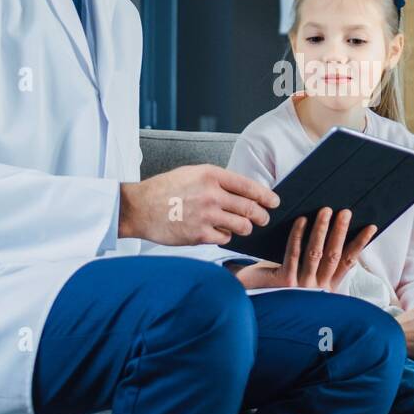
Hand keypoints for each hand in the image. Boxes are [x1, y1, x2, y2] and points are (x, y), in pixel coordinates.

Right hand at [118, 164, 278, 245]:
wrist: (139, 208)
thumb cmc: (164, 190)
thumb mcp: (192, 174)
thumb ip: (216, 181)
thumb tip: (241, 191)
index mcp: (211, 175)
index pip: (249, 186)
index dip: (266, 196)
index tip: (273, 201)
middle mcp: (212, 194)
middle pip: (250, 208)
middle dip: (261, 215)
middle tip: (263, 218)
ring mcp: (207, 215)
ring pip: (242, 226)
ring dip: (246, 228)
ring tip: (244, 227)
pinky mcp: (200, 235)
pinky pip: (225, 239)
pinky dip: (226, 237)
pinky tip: (219, 233)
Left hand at [235, 207, 376, 290]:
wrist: (256, 306)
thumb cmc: (281, 287)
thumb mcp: (305, 281)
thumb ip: (319, 267)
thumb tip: (331, 232)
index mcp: (327, 287)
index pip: (348, 262)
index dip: (360, 244)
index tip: (371, 227)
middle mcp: (317, 287)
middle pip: (333, 254)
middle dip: (340, 232)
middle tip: (346, 212)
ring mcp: (301, 286)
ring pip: (315, 253)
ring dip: (322, 230)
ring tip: (326, 210)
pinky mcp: (284, 281)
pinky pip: (293, 253)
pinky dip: (298, 235)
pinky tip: (301, 220)